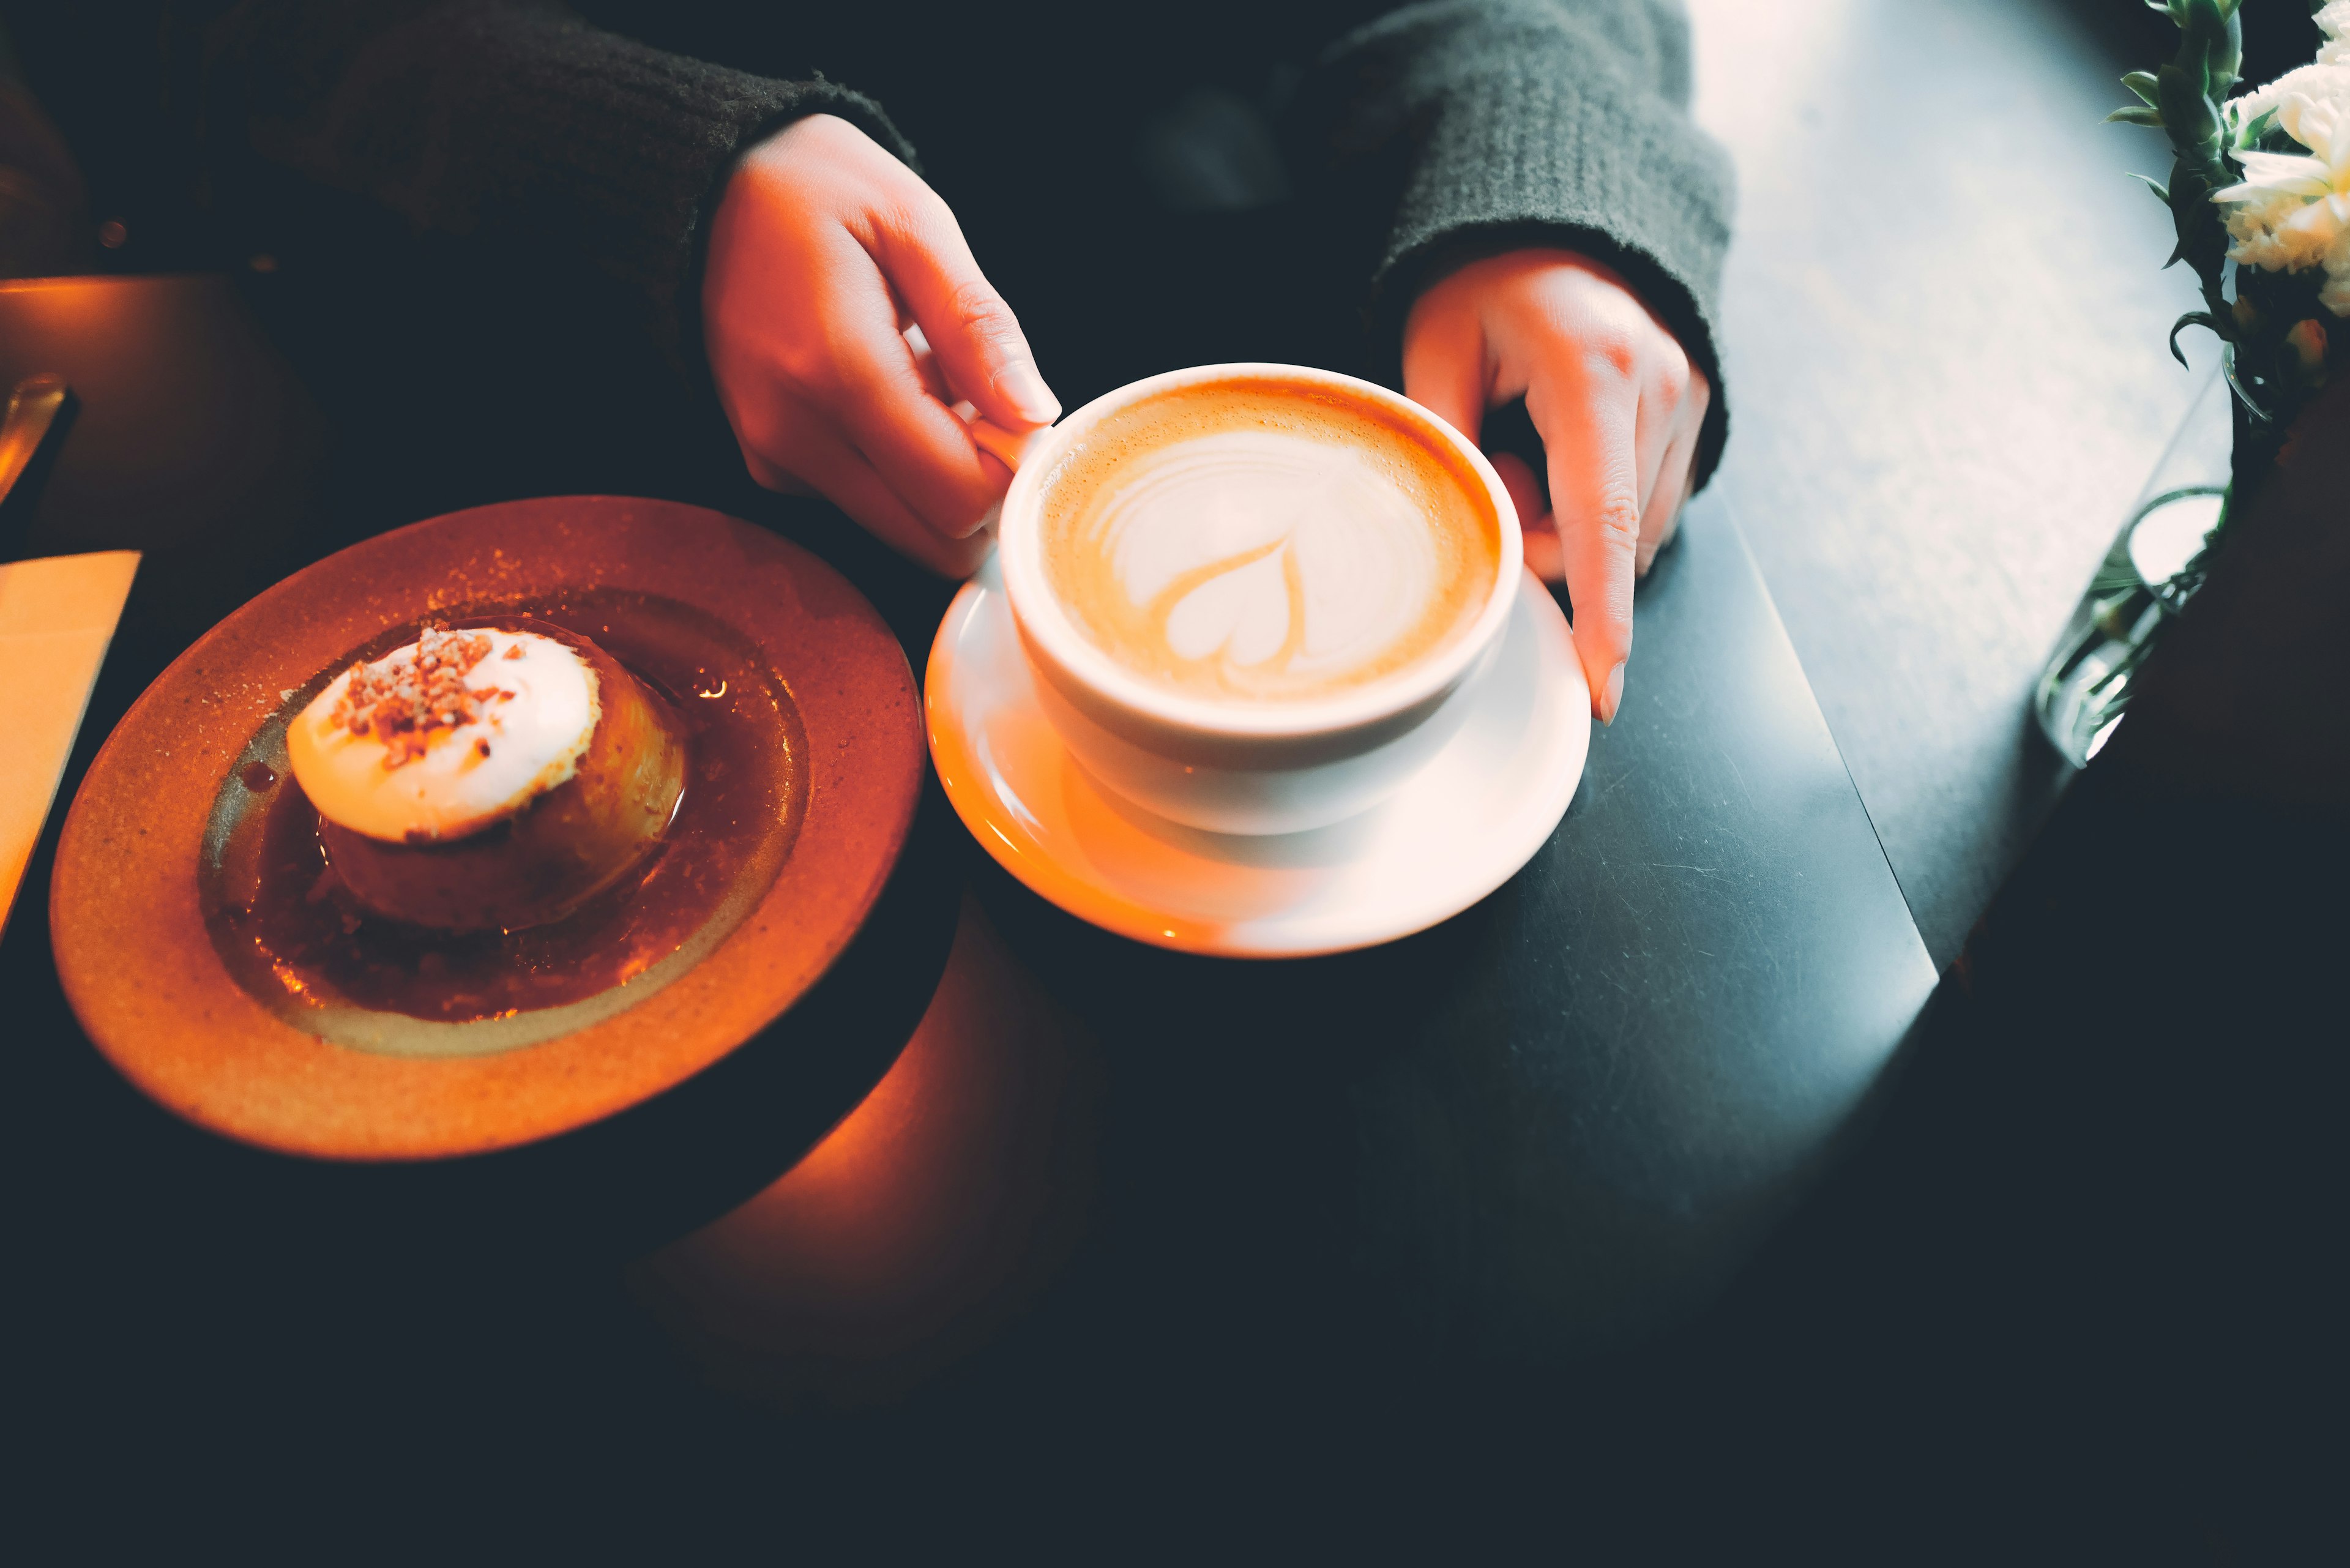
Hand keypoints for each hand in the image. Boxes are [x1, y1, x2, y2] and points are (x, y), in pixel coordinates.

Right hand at [702, 114, 1059, 575]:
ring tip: (922, 377)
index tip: (1014, 408)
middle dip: (980, 488)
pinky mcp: (769, 465)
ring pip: (903, 529)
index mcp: (840, 373)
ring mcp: (777, 457)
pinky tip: (885, 387)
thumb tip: (1034, 414)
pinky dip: (896, 464)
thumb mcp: (915, 224)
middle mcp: (797, 436)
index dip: (1011, 469)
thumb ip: (977, 326)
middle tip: (979, 401)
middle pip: (933, 541)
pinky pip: (865, 502)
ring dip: (938, 475)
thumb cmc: (814, 189)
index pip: (961, 500)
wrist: (698, 188)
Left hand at [1404, 249, 1708, 722]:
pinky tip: (1568, 449)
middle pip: (1611, 541)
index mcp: (1593, 370)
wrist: (1560, 226)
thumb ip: (1446, 444)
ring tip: (1532, 442)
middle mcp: (1661, 387)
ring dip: (1574, 526)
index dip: (1600, 613)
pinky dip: (1601, 509)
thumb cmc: (1488, 284)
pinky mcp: (1700, 413)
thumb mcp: (1435, 346)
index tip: (1601, 684)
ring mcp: (1690, 400)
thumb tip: (1473, 542)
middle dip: (1546, 546)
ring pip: (1634, 535)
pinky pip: (1649, 509)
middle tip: (1495, 467)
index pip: (1601, 519)